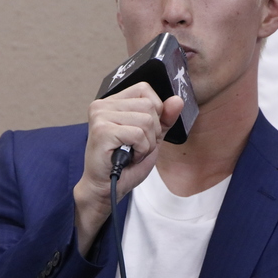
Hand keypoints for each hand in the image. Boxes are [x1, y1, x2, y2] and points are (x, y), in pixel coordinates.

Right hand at [73, 82, 183, 254]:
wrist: (108, 188)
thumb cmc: (126, 163)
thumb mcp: (152, 137)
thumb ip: (165, 118)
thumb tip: (177, 100)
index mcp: (112, 102)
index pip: (145, 89)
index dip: (154, 112)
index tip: (141, 132)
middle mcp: (102, 105)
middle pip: (149, 106)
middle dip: (152, 132)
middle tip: (135, 147)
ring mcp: (100, 116)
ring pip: (146, 120)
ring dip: (146, 144)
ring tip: (131, 153)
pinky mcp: (102, 130)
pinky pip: (138, 134)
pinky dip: (140, 150)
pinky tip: (127, 157)